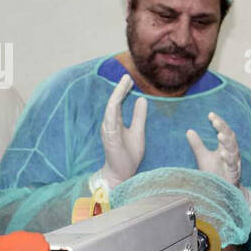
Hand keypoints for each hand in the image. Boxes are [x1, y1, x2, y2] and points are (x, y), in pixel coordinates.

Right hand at [96, 74, 147, 189]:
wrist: (122, 174)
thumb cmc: (128, 154)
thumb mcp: (138, 131)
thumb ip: (139, 116)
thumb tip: (141, 99)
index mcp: (115, 121)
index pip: (118, 102)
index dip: (123, 90)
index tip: (130, 79)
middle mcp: (109, 123)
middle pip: (114, 101)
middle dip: (120, 88)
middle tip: (127, 76)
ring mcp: (108, 130)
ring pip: (111, 108)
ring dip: (117, 95)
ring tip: (124, 84)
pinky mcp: (109, 138)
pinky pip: (109, 121)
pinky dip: (113, 110)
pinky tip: (116, 101)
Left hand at [186, 112, 242, 186]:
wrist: (221, 192)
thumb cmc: (214, 173)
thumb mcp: (203, 157)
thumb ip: (197, 145)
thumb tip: (189, 130)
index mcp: (225, 147)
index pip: (224, 131)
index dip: (219, 123)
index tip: (211, 114)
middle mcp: (231, 153)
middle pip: (230, 138)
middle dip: (224, 129)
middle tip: (215, 122)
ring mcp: (234, 163)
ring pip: (234, 150)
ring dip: (227, 142)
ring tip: (219, 135)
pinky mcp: (234, 174)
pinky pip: (232, 165)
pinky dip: (228, 158)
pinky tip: (222, 153)